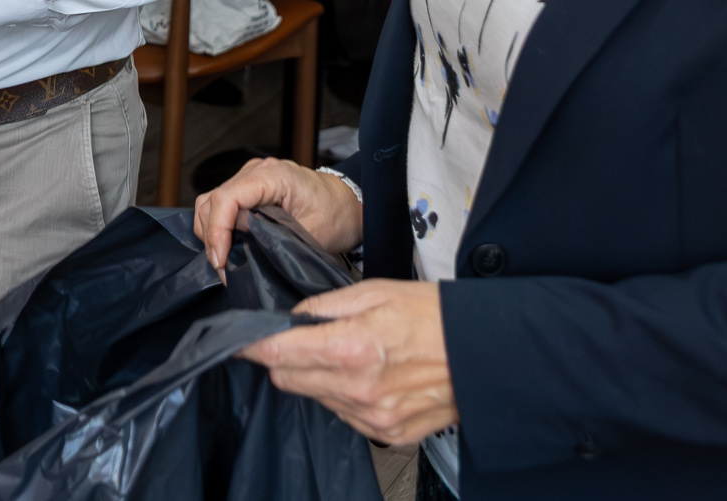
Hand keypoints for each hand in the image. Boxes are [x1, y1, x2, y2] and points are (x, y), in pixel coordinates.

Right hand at [192, 158, 362, 270]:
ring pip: (211, 203)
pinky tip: (230, 247)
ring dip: (212, 233)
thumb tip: (238, 249)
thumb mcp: (310, 233)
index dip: (217, 231)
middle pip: (212, 201)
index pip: (226, 198)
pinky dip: (219, 227)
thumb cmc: (337, 215)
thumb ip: (272, 238)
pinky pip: (221, 205)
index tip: (221, 260)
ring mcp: (249, 177)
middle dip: (212, 237)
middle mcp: (255, 171)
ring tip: (226, 261)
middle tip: (224, 268)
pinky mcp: (248, 188)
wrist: (350, 204)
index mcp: (272, 175)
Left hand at [240, 280, 457, 444]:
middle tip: (302, 341)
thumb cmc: (433, 315)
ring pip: (317, 399)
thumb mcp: (373, 292)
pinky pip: (346, 417)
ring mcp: (374, 417)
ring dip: (319, 379)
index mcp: (351, 348)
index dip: (254, 346)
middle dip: (285, 360)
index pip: (279, 354)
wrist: (486, 353)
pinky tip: (371, 377)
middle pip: (289, 380)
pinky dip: (346, 397)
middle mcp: (359, 390)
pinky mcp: (389, 434)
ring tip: (352, 356)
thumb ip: (323, 306)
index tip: (241, 341)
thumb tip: (292, 318)